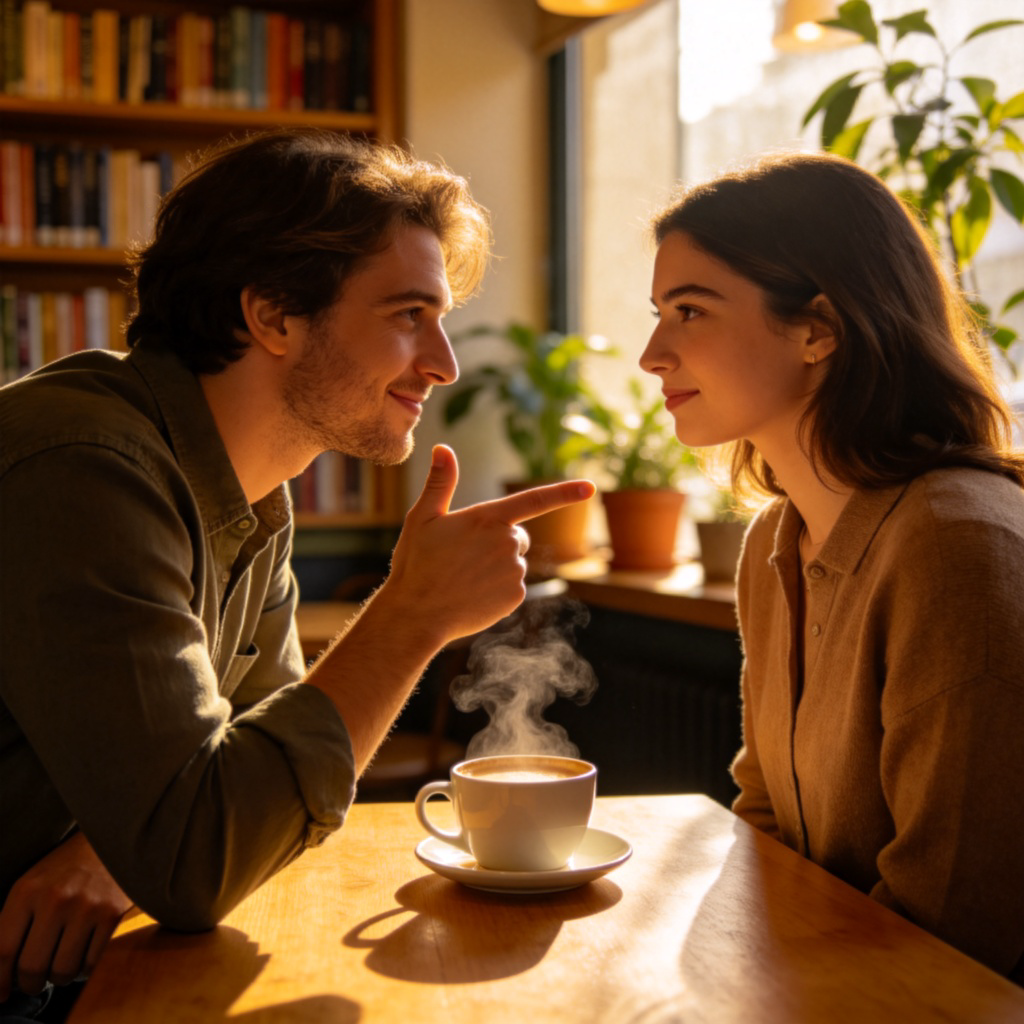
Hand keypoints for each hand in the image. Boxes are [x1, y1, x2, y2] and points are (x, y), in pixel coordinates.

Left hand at [0, 831, 131, 1000]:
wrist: (114, 839)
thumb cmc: (68, 867)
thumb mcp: (33, 884)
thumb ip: (13, 921)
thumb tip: (1, 970)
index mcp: (27, 891)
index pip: (2, 951)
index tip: (1, 994)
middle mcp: (55, 899)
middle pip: (31, 967)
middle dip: (30, 983)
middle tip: (34, 982)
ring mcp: (86, 907)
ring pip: (62, 970)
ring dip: (59, 977)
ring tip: (61, 966)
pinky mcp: (113, 914)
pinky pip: (92, 963)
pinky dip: (85, 969)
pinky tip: (84, 956)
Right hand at [385, 445, 594, 643]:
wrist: (418, 614)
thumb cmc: (416, 564)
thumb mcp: (423, 518)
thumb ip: (440, 483)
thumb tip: (442, 448)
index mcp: (487, 518)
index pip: (533, 500)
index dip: (564, 492)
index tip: (591, 488)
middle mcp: (507, 542)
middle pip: (516, 536)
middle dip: (498, 542)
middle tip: (463, 557)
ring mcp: (514, 571)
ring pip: (513, 562)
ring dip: (495, 567)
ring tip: (463, 578)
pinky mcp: (516, 596)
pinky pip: (512, 587)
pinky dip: (496, 590)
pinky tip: (472, 594)